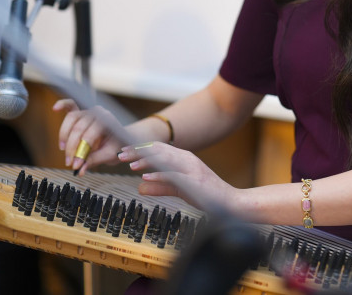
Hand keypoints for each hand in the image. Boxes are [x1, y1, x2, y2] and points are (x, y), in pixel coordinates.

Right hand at [54, 99, 124, 173]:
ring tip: (64, 150)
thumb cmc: (117, 145)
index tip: (76, 165)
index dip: (80, 151)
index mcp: (108, 122)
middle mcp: (99, 113)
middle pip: (78, 128)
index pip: (89, 135)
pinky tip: (55, 108)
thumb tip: (79, 169)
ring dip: (64, 136)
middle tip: (69, 162)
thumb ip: (94, 160)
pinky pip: (70, 106)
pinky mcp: (81, 112)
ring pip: (71, 119)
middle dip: (71, 148)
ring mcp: (89, 111)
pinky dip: (62, 105)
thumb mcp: (109, 155)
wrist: (120, 138)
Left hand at [118, 142, 238, 214]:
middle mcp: (188, 159)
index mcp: (184, 159)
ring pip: (165, 159)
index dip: (140, 149)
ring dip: (146, 160)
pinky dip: (159, 175)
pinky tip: (147, 177)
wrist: (230, 203)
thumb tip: (140, 187)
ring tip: (130, 164)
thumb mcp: (180, 190)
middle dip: (138, 152)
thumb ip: (161, 187)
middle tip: (121, 155)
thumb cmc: (207, 195)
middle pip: (159, 150)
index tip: (124, 153)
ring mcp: (192, 169)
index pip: (159, 149)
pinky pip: (174, 175)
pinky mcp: (195, 181)